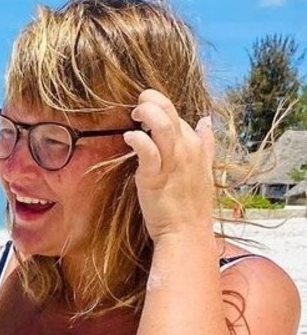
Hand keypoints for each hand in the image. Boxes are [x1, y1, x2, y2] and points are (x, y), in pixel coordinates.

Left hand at [123, 89, 214, 241]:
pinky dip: (136, 138)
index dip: (163, 109)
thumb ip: (205, 144)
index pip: (179, 116)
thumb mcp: (203, 170)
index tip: (150, 115)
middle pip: (170, 111)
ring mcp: (172, 162)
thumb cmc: (190, 206)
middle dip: (152, 101)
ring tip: (134, 117)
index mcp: (197, 147)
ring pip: (161, 123)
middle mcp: (187, 149)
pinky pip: (146, 148)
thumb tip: (206, 121)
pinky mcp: (155, 176)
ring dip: (145, 112)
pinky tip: (129, 137)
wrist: (187, 233)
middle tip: (138, 109)